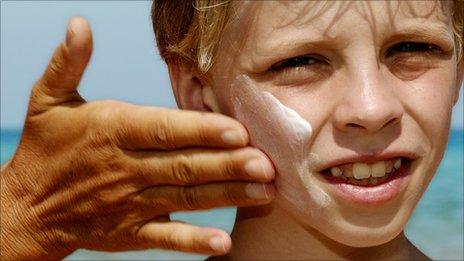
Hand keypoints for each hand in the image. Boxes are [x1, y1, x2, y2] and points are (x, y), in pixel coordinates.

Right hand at [0, 17, 274, 259]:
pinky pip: (164, 239)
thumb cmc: (44, 148)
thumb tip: (79, 24)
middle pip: (183, 166)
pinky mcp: (129, 233)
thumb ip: (68, 63)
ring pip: (184, 199)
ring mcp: (128, 204)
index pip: (162, 130)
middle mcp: (124, 169)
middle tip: (267, 163)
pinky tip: (224, 243)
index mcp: (111, 131)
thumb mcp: (47, 100)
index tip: (238, 130)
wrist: (25, 209)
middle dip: (227, 165)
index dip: (200, 131)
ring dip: (226, 196)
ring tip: (264, 191)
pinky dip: (193, 241)